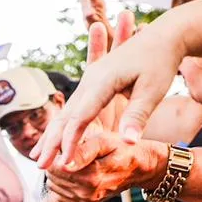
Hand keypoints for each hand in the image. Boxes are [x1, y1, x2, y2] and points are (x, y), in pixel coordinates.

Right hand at [34, 21, 188, 170]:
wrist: (163, 35)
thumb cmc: (161, 61)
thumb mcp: (153, 90)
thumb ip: (136, 116)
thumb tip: (127, 142)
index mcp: (102, 82)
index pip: (81, 117)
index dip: (71, 142)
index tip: (65, 164)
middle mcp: (90, 81)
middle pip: (66, 117)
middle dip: (52, 143)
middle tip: (41, 167)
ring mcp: (89, 81)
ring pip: (66, 113)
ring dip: (52, 136)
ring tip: (39, 159)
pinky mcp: (93, 84)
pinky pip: (73, 109)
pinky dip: (61, 127)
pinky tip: (50, 141)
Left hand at [45, 130, 167, 201]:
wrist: (139, 168)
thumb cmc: (123, 149)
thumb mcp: (106, 142)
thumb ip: (83, 151)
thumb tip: (63, 163)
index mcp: (91, 177)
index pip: (55, 167)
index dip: (56, 153)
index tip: (68, 144)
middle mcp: (87, 193)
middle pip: (53, 176)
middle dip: (56, 161)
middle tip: (72, 150)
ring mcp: (85, 200)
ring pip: (54, 184)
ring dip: (59, 172)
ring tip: (76, 160)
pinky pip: (60, 192)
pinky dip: (63, 181)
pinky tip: (77, 171)